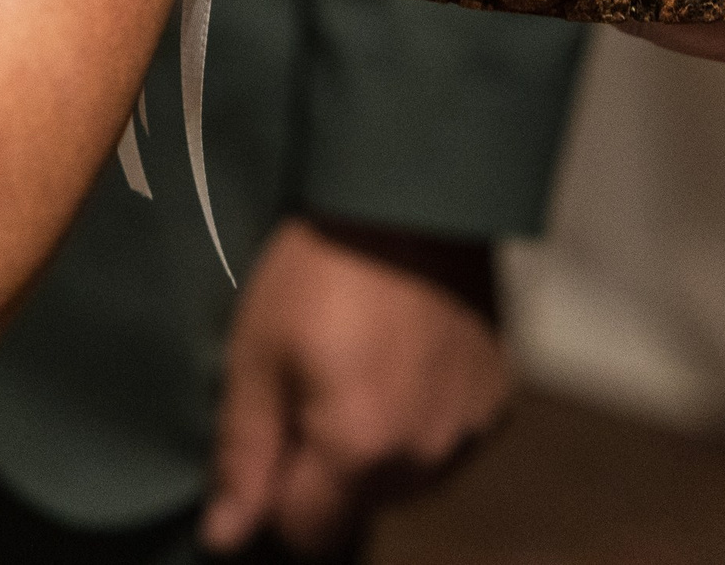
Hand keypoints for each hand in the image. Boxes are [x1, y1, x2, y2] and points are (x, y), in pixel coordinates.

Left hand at [201, 216, 508, 557]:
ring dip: (379, 448)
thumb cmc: (319, 267)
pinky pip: (448, 439)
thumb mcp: (256, 354)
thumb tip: (226, 537)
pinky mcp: (498, 399)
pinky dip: (423, 418)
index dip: (276, 497)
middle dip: (327, 470)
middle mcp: (425, 456)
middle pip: (360, 508)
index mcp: (360, 450)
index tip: (268, 443)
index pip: (309, 535)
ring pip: (407, 478)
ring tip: (360, 367)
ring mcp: (469, 429)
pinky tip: (403, 361)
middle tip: (309, 387)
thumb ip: (244, 456)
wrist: (409, 194)